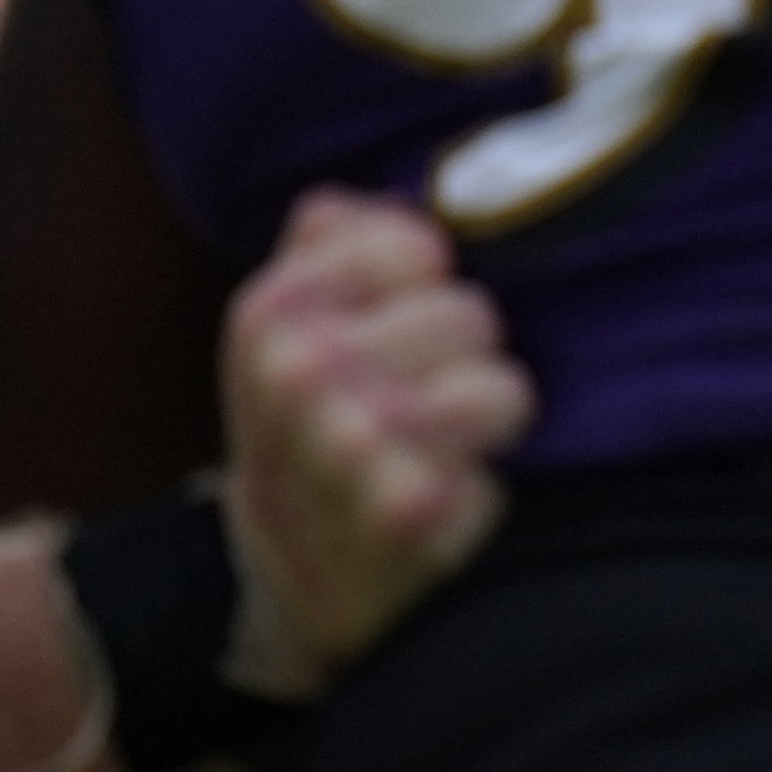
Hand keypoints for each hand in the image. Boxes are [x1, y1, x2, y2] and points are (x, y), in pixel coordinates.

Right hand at [216, 191, 530, 684]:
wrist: (286, 568)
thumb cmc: (310, 426)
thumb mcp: (296, 329)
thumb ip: (331, 249)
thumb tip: (346, 202)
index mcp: (274, 310)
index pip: (416, 245)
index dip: (431, 284)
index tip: (407, 318)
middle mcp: (302, 370)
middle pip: (473, 316)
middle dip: (469, 356)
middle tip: (436, 393)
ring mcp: (348, 446)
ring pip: (498, 390)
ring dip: (488, 421)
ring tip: (453, 443)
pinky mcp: (402, 521)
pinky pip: (491, 479)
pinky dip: (481, 495)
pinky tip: (446, 502)